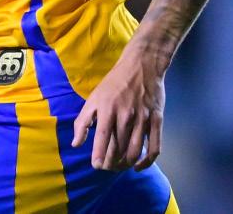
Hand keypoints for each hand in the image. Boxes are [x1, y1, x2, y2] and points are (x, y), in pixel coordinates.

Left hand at [71, 42, 165, 171]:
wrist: (142, 65)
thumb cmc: (114, 82)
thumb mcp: (94, 97)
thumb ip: (82, 121)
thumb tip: (75, 144)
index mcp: (108, 110)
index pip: (102, 139)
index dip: (99, 156)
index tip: (96, 165)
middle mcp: (126, 116)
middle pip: (118, 149)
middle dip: (111, 163)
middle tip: (106, 166)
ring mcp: (143, 119)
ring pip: (134, 151)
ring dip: (126, 164)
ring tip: (118, 166)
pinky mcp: (157, 121)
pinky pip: (154, 148)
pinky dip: (146, 162)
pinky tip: (137, 166)